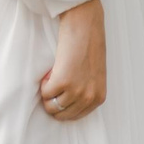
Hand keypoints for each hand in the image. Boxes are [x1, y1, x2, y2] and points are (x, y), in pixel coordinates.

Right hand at [38, 0, 106, 122]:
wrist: (85, 27)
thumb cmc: (88, 47)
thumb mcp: (94, 76)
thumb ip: (86, 92)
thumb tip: (68, 104)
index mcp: (99, 98)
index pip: (75, 116)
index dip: (63, 106)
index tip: (60, 94)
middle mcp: (89, 97)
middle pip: (62, 115)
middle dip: (53, 103)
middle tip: (53, 86)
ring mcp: (76, 91)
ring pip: (51, 107)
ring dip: (48, 93)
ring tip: (53, 77)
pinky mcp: (63, 82)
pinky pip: (45, 93)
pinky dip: (44, 83)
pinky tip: (51, 70)